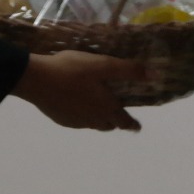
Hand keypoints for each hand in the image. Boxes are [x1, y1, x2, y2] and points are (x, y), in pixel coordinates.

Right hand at [10, 51, 143, 131]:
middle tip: (116, 112)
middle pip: (109, 124)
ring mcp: (76, 121)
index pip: (124, 121)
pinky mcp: (61, 119)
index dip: (132, 124)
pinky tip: (75, 103)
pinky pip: (77, 121)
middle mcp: (93, 119)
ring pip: (92, 124)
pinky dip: (82, 115)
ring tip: (96, 107)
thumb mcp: (103, 65)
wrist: (37, 80)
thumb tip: (155, 76)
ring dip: (98, 118)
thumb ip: (128, 70)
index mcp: (106, 107)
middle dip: (115, 120)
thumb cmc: (72, 70)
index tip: (137, 127)